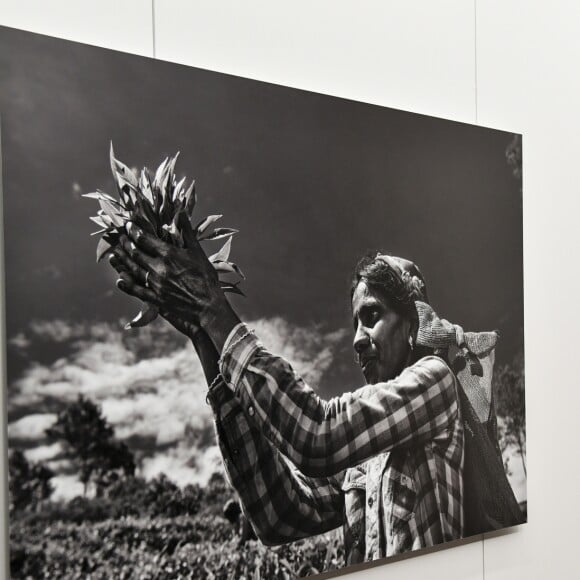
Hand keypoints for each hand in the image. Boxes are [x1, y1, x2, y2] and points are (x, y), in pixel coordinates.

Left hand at [109, 213, 225, 325]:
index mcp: (169, 254)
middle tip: (121, 237)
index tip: (129, 225)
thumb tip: (181, 211)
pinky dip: (126, 284)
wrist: (209, 308)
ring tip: (116, 253)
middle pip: (135, 253)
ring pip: (132, 269)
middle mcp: (158, 268)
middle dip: (126, 243)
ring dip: (122, 260)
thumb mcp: (198, 252)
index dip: (134, 230)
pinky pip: (136, 290)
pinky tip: (120, 279)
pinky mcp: (155, 299)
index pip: (144, 238)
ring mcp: (155, 284)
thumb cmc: (207, 279)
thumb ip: (187, 231)